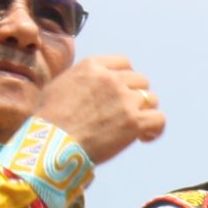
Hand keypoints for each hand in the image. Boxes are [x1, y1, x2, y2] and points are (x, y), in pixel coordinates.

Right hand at [33, 55, 163, 164]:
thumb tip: (85, 83)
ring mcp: (124, 99)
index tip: (120, 91)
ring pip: (151, 99)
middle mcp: (111, 79)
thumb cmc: (48, 121)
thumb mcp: (58, 86)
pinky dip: (155, 129)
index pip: (124, 63)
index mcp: (93, 66)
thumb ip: (78, 79)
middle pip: (140, 80)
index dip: (125, 78)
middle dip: (135, 96)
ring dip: (144, 112)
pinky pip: (159, 119)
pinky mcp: (134, 121)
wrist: (51, 145)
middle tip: (125, 113)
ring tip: (134, 128)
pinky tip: (144, 137)